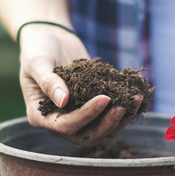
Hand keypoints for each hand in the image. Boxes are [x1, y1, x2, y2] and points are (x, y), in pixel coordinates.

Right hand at [18, 23, 142, 145]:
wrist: (50, 38)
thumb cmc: (38, 48)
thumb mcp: (37, 61)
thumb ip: (48, 81)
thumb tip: (63, 101)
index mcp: (40, 116)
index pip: (64, 126)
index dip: (85, 115)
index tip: (104, 98)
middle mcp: (58, 123)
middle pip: (87, 136)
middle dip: (107, 123)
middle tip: (123, 105)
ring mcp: (77, 118)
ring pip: (102, 131)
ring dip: (120, 119)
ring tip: (135, 99)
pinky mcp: (92, 109)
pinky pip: (109, 118)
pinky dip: (124, 110)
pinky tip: (136, 97)